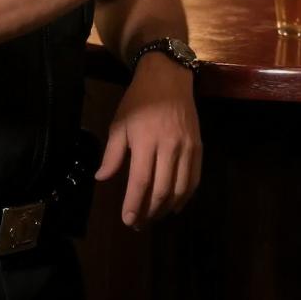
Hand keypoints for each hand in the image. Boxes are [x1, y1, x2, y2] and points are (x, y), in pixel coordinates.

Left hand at [95, 52, 201, 227]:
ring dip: (167, 208)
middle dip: (149, 211)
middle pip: (161, 189)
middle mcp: (168, 145)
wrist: (168, 77)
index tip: (127, 220)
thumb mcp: (120, 123)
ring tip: (155, 216)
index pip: (140, 181)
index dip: (134, 204)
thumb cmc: (139, 100)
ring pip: (180, 188)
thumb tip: (101, 178)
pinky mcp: (198, 146)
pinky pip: (194, 178)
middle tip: (139, 222)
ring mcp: (186, 146)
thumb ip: (112, 153)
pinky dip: (186, 196)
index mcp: (145, 140)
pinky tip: (175, 204)